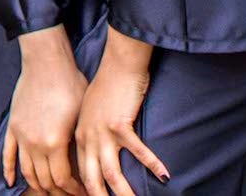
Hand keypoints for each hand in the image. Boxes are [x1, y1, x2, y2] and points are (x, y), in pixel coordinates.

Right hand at [4, 26, 88, 195]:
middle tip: (68, 193)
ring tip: (47, 191)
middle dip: (58, 191)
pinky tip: (11, 182)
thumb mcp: (81, 116)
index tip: (83, 191)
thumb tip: (85, 164)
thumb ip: (78, 143)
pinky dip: (8, 171)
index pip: (63, 179)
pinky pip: (8, 155)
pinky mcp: (13, 127)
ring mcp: (21, 136)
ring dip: (37, 186)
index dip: (74, 190)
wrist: (46, 62)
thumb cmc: (70, 84)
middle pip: (45, 180)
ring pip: (27, 172)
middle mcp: (35, 144)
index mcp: (55, 143)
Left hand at [75, 29, 167, 195]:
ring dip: (124, 193)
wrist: (118, 63)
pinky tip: (165, 176)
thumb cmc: (109, 86)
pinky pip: (138, 152)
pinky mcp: (120, 124)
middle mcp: (88, 137)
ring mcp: (103, 132)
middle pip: (91, 179)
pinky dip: (152, 165)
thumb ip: (92, 131)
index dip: (87, 191)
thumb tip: (99, 150)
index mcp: (80, 136)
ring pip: (111, 173)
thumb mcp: (91, 111)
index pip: (80, 172)